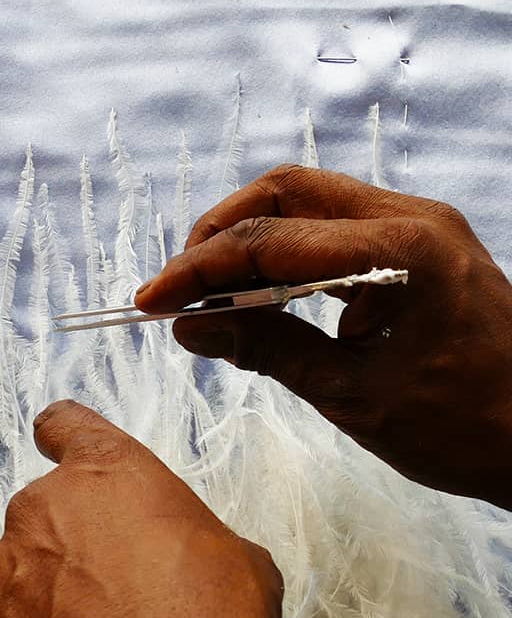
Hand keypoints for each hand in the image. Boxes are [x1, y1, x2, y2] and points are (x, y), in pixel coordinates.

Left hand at [0, 400, 284, 617]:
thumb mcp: (238, 561)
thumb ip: (193, 539)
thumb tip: (189, 561)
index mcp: (106, 471)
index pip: (66, 425)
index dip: (64, 438)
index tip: (61, 449)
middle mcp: (41, 505)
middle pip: (45, 512)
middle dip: (69, 545)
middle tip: (111, 594)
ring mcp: (3, 566)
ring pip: (18, 572)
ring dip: (43, 598)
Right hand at [136, 165, 511, 508]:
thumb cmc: (466, 427)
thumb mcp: (353, 395)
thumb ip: (266, 348)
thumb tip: (189, 325)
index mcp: (401, 250)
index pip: (270, 239)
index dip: (199, 268)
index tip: (152, 301)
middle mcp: (411, 218)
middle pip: (286, 190)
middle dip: (221, 233)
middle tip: (182, 288)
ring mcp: (419, 225)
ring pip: (308, 202)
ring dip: (252, 240)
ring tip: (214, 294)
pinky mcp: (420, 244)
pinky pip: (335, 228)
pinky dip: (289, 256)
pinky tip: (273, 303)